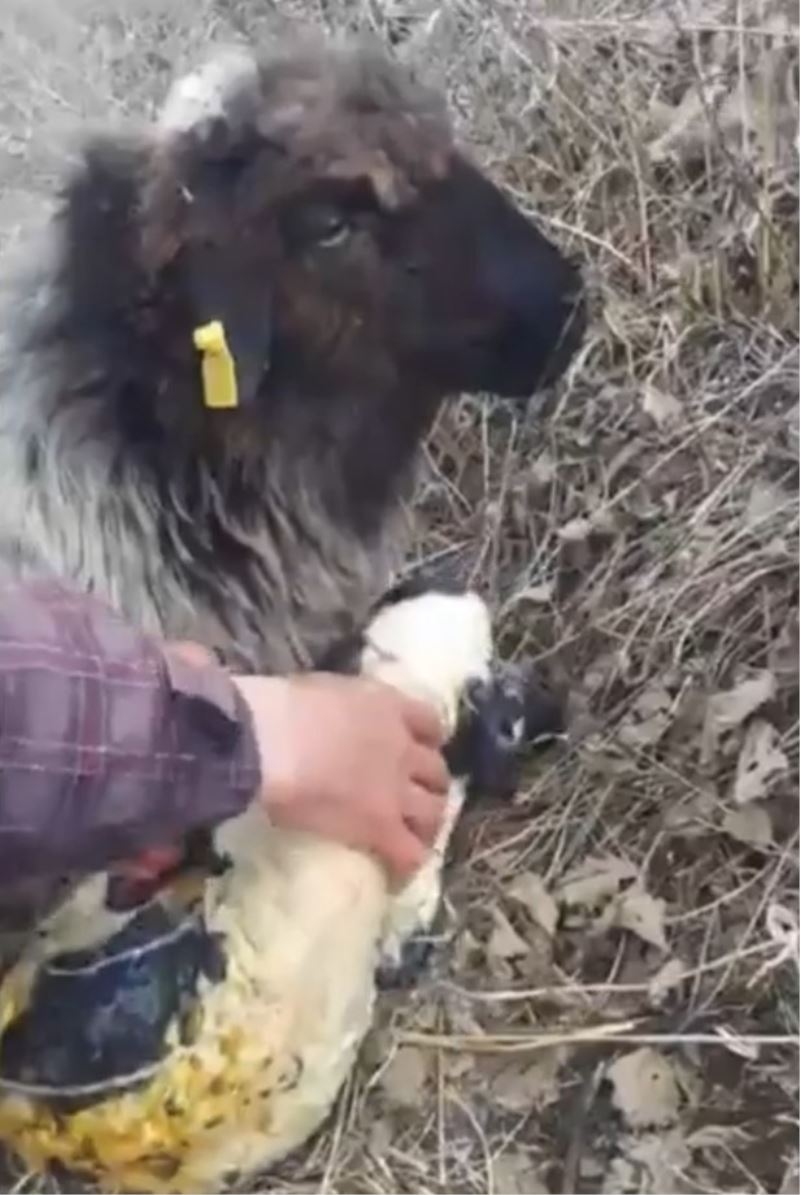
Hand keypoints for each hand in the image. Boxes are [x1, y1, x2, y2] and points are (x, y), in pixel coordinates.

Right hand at [231, 672, 449, 882]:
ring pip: (433, 813)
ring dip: (425, 826)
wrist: (265, 742)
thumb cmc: (278, 707)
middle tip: (411, 800)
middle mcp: (403, 747)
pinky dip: (406, 864)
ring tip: (408, 839)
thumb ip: (346, 706)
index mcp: (388, 706)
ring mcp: (396, 789)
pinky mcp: (381, 827)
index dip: (426, 741)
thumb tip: (337, 718)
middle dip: (429, 786)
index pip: (430, 723)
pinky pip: (410, 853)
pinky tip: (394, 873)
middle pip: (437, 772)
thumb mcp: (325, 689)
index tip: (415, 752)